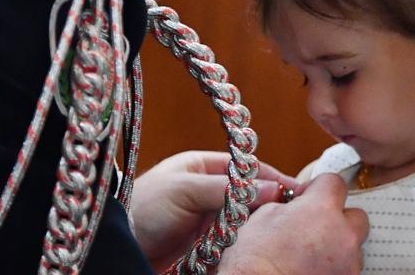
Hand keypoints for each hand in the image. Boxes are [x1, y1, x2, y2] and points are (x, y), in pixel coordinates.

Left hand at [129, 150, 299, 270]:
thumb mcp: (184, 190)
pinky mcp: (206, 245)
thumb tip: (271, 188)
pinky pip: (234, 243)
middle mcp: (209, 191)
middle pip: (251, 196)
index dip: (273, 178)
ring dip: (258, 227)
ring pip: (245, 221)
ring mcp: (208, 219)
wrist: (118, 245)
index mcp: (203, 166)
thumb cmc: (142, 207)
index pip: (248, 168)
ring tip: (276, 233)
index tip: (296, 190)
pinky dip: (245, 246)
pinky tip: (256, 249)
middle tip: (291, 215)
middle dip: (269, 205)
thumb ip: (227, 189)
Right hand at [218, 173, 368, 274]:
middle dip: (338, 219)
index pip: (335, 182)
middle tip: (314, 228)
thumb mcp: (264, 216)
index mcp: (322, 209)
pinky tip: (310, 270)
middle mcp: (343, 235)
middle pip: (355, 216)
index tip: (306, 198)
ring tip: (310, 256)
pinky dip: (333, 268)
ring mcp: (349, 263)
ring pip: (353, 246)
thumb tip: (296, 205)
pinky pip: (347, 268)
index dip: (318, 188)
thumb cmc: (254, 260)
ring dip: (337, 247)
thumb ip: (289, 205)